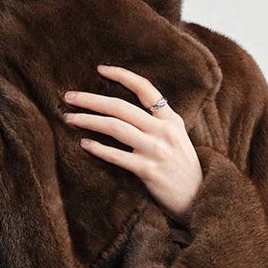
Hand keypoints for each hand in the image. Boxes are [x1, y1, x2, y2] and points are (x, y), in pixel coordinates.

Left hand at [61, 63, 202, 217]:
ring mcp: (156, 150)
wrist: (198, 199)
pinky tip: (84, 144)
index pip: (145, 88)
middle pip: (120, 107)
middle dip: (91, 100)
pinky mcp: (148, 171)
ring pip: (115, 127)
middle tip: (69, 97)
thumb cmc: (182, 169)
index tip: (99, 69)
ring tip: (70, 118)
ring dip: (88, 120)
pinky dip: (98, 148)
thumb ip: (157, 123)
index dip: (121, 76)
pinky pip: (117, 156)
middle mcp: (163, 131)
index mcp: (171, 119)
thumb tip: (124, 112)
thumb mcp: (177, 139)